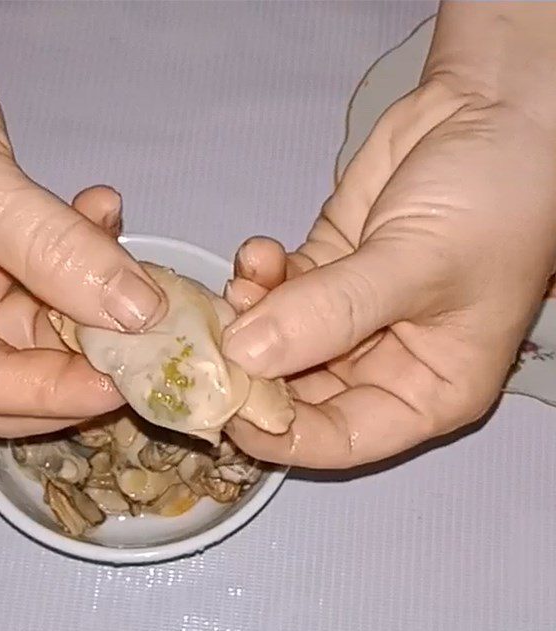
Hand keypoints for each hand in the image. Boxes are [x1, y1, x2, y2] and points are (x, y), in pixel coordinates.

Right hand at [0, 0, 164, 437]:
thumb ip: (57, 251)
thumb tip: (137, 312)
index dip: (60, 392)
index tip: (130, 380)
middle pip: (16, 371)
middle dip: (84, 359)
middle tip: (148, 341)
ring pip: (42, 320)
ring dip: (93, 296)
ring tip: (137, 264)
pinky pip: (47, 271)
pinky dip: (81, 248)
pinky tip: (104, 209)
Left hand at [222, 3, 555, 467]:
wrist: (501, 106)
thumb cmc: (495, 199)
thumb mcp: (417, 265)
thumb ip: (330, 312)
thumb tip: (244, 354)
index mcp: (428, 389)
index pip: (342, 439)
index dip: (282, 435)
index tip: (227, 410)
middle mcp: (385, 363)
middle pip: (298, 394)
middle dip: (253, 371)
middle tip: (213, 344)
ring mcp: (349, 316)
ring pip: (278, 340)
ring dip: (250, 319)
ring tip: (242, 286)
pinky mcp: (325, 269)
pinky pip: (276, 290)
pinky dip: (259, 277)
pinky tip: (259, 252)